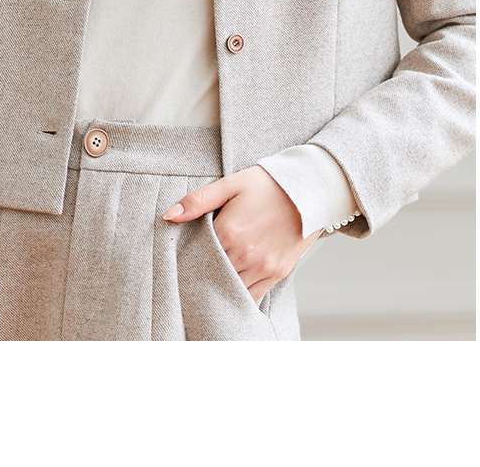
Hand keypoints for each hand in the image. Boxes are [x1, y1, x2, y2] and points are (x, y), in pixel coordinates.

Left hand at [162, 165, 320, 299]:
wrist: (309, 189)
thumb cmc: (269, 184)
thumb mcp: (231, 184)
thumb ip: (198, 200)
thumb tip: (169, 215)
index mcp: (229, 232)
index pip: (197, 256)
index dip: (189, 257)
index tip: (184, 256)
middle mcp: (245, 255)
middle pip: (213, 275)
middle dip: (204, 273)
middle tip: (196, 270)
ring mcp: (263, 266)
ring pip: (232, 289)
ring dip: (221, 286)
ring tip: (214, 277)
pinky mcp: (278, 272)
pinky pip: (253, 295)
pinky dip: (241, 293)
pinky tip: (233, 285)